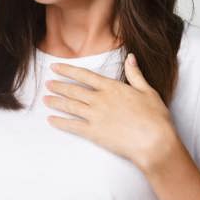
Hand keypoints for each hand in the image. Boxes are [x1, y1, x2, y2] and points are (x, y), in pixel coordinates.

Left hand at [43, 53, 178, 170]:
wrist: (154, 142)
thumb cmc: (155, 118)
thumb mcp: (148, 91)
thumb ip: (135, 74)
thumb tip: (130, 57)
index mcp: (112, 88)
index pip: (84, 75)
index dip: (67, 71)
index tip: (55, 68)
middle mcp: (100, 100)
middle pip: (73, 91)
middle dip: (58, 86)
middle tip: (47, 84)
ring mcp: (95, 116)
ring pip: (69, 106)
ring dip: (56, 102)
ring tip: (45, 99)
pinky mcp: (93, 133)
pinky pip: (72, 126)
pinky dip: (60, 122)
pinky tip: (51, 120)